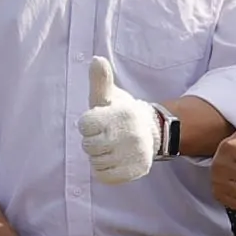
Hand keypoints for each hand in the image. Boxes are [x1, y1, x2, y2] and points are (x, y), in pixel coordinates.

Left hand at [80, 56, 162, 186]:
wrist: (151, 131)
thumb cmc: (121, 113)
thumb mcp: (110, 96)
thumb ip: (100, 80)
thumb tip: (96, 60)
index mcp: (121, 115)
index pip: (84, 126)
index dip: (88, 124)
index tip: (99, 121)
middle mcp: (130, 135)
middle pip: (88, 145)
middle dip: (93, 141)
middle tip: (106, 135)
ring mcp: (134, 154)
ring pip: (95, 161)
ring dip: (98, 156)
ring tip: (112, 146)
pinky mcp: (136, 171)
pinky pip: (104, 176)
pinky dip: (104, 170)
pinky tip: (114, 159)